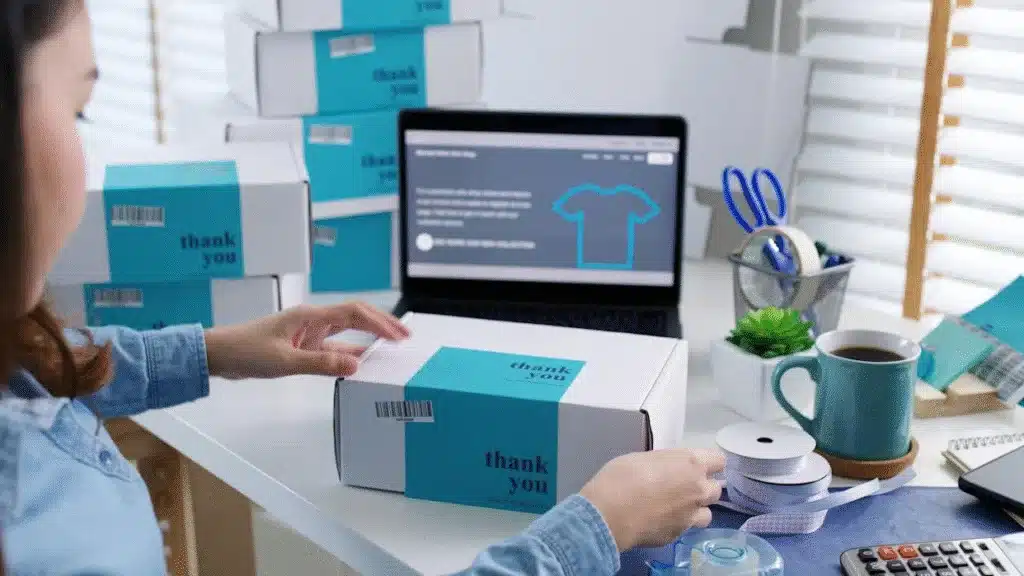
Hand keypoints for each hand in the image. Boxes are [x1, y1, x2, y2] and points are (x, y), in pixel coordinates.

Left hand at [204, 302, 409, 379]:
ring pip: (346, 335)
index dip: (380, 323)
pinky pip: (333, 350)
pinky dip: (349, 356)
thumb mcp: (285, 361)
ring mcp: (309, 335)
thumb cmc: (246, 351)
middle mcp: (313, 322)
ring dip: (368, 341)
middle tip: (405, 338)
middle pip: (356, 318)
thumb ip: (321, 364)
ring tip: (390, 352)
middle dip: (382, 326)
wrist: (219, 354)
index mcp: (311, 317)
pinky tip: (361, 365)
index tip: (399, 335)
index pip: (355, 314)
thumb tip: (356, 366)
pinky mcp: (302, 348)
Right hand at [579, 448, 724, 551]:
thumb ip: (666, 463)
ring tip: (677, 508)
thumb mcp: (644, 458)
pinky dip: (678, 524)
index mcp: (691, 464)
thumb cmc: (622, 476)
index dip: (708, 463)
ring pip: (707, 513)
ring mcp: (690, 515)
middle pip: (716, 489)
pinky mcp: (679, 534)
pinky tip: (660, 521)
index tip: (694, 466)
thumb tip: (669, 471)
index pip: (719, 461)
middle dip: (702, 487)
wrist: (610, 513)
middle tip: (682, 486)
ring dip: (696, 509)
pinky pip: (686, 528)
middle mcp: (698, 490)